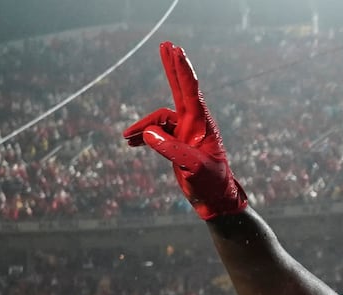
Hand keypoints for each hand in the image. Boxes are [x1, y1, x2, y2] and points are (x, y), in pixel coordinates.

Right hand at [123, 41, 247, 220]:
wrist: (215, 200)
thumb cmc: (211, 183)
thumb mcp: (191, 168)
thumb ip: (170, 150)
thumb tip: (147, 133)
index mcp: (201, 124)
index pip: (190, 90)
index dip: (181, 69)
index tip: (175, 49)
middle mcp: (195, 124)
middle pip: (180, 89)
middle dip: (172, 68)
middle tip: (166, 45)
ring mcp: (186, 132)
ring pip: (159, 119)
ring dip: (142, 126)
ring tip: (127, 138)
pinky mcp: (178, 143)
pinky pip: (157, 132)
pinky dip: (144, 135)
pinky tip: (132, 142)